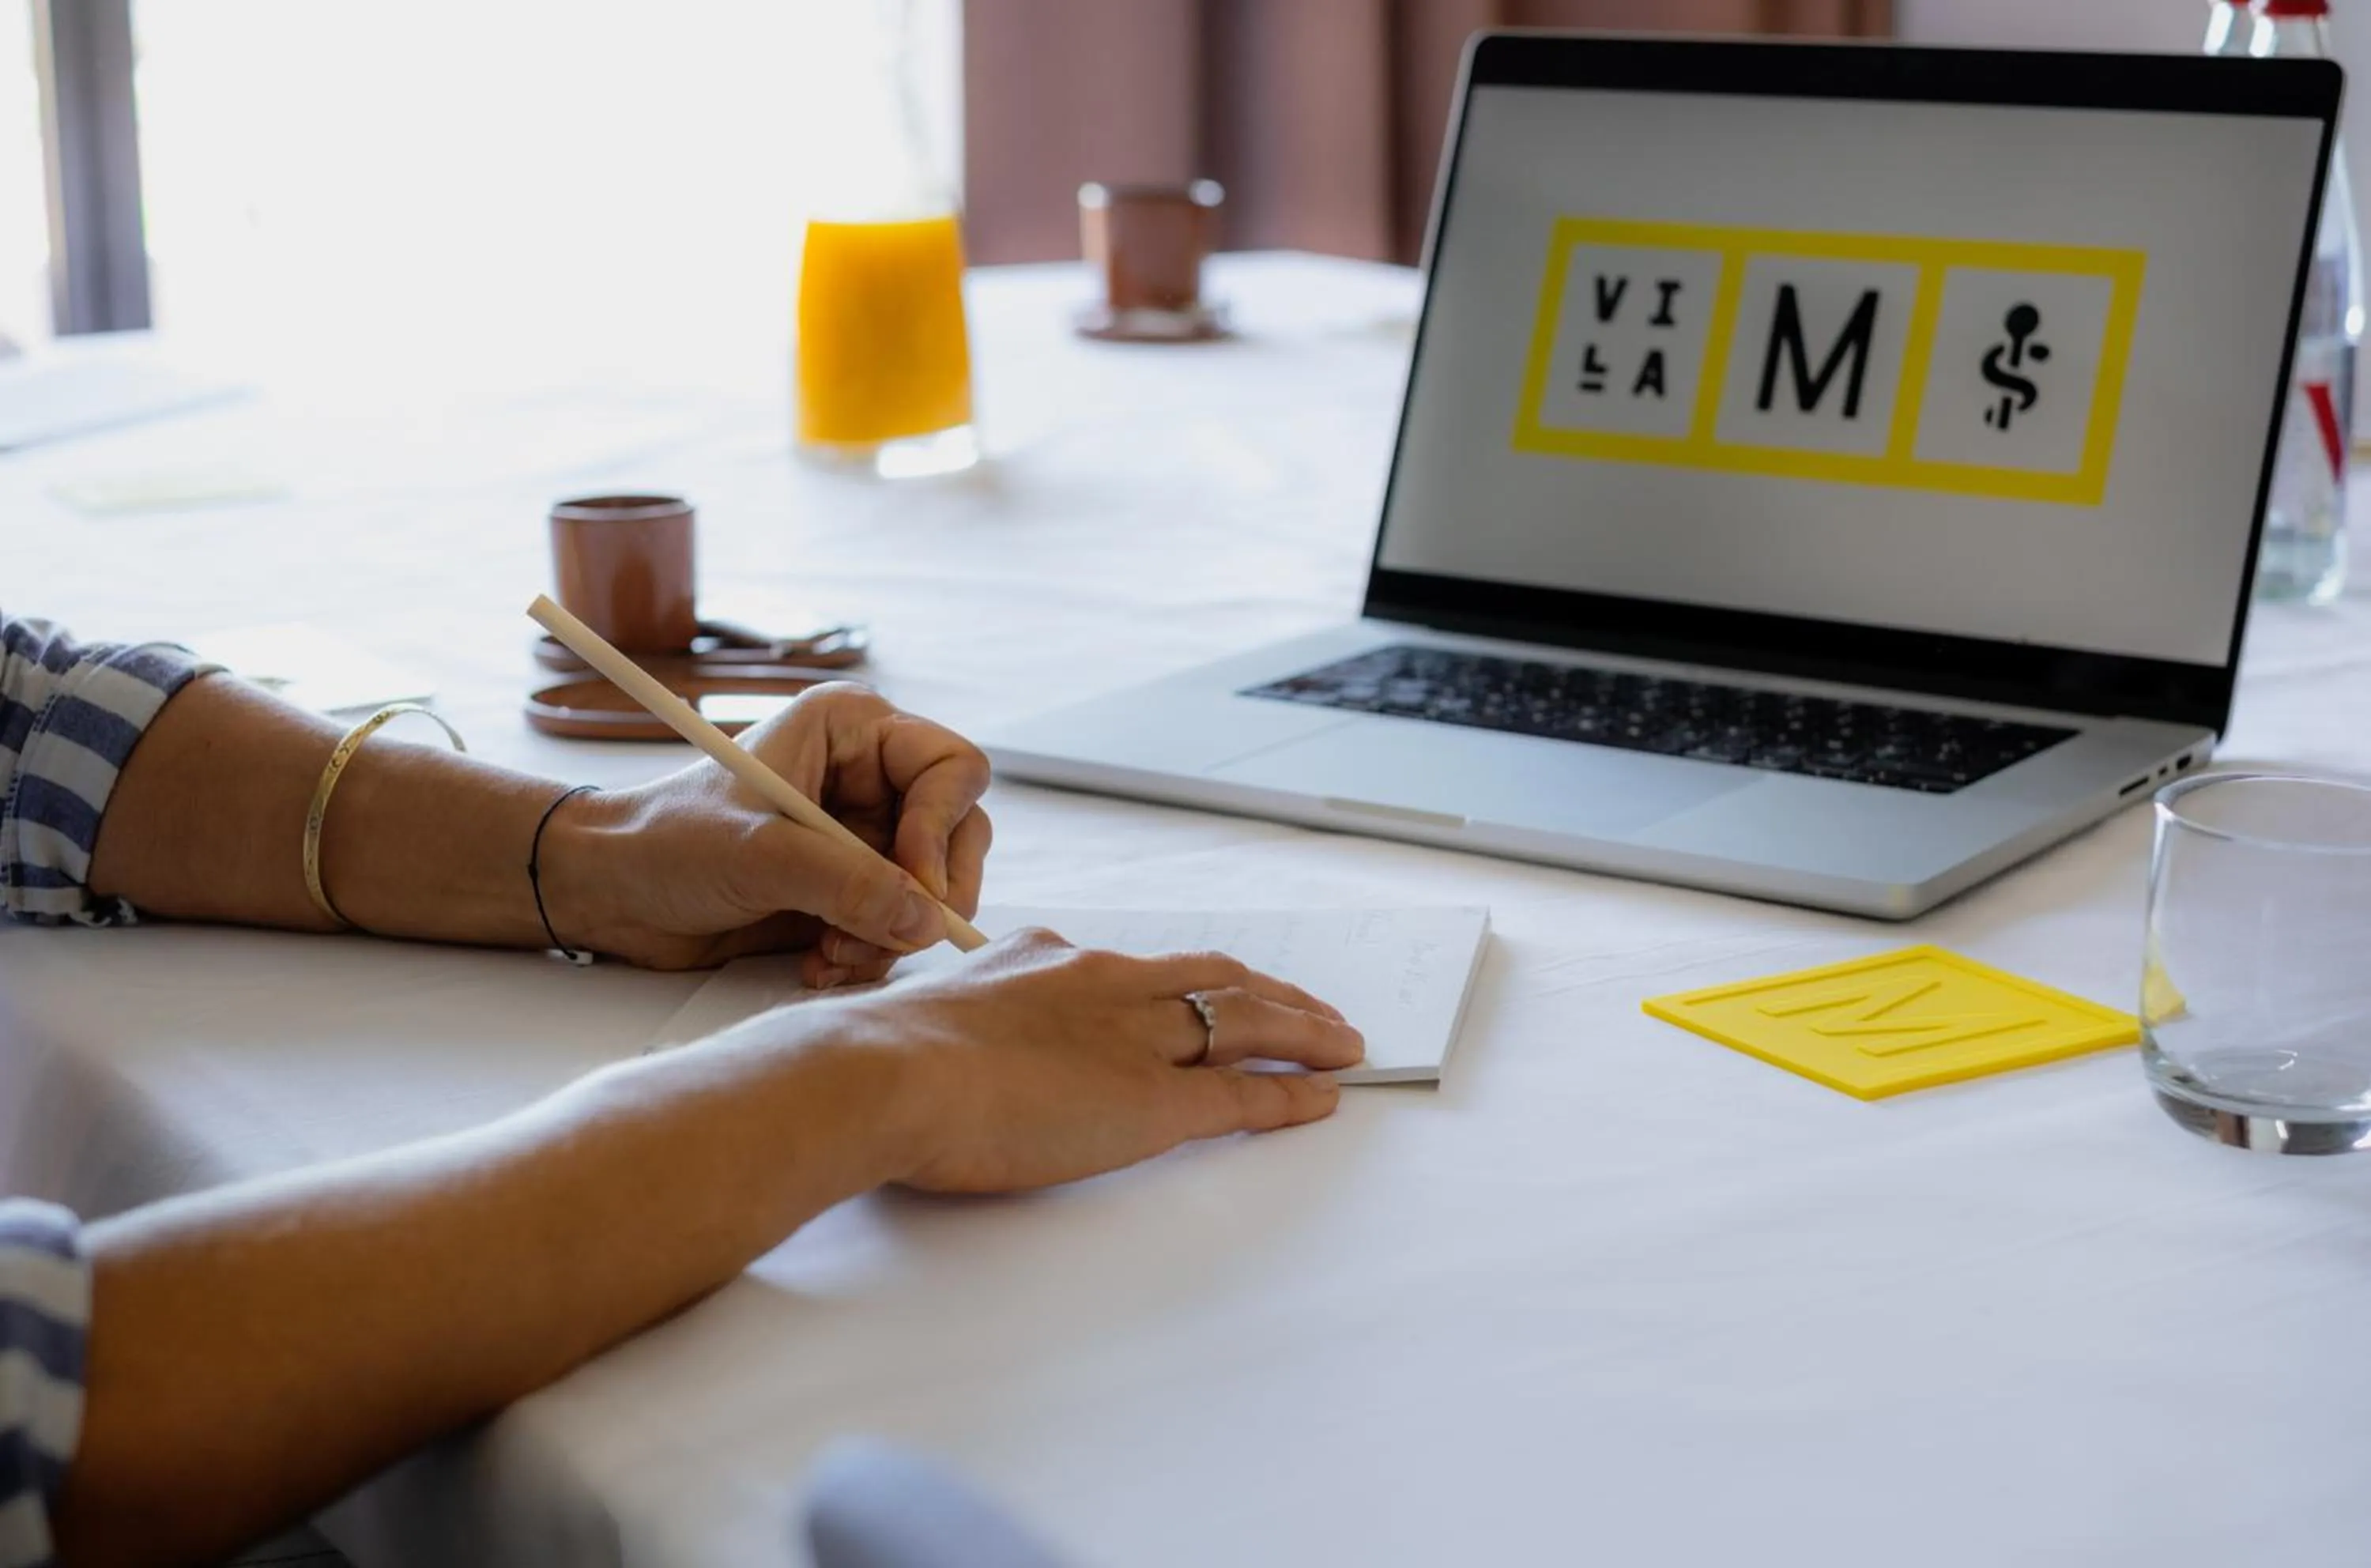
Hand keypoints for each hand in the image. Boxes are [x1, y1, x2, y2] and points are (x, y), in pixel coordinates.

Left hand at [549, 684, 990, 973]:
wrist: (612, 891)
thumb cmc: (666, 840)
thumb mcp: (757, 854)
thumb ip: (845, 883)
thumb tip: (924, 918)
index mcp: (852, 731)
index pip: (952, 769)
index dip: (941, 829)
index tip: (913, 884)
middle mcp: (870, 778)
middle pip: (959, 833)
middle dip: (926, 895)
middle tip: (890, 935)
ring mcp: (864, 836)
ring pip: (933, 892)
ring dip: (890, 935)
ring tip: (830, 953)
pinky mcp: (852, 888)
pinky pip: (900, 927)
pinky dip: (870, 954)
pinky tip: (818, 961)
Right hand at [836, 929, 1365, 1193]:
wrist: (879, 1073)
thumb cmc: (875, 1059)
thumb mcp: (922, 1016)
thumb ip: (956, 1023)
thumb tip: (940, 1045)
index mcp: (1046, 962)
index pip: (1135, 967)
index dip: (1184, 981)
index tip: (1207, 989)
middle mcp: (1103, 986)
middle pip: (1210, 978)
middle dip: (1268, 990)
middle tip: (1309, 1006)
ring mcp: (1132, 1041)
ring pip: (1243, 1023)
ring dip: (1302, 1030)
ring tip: (1344, 1044)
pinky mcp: (1152, 1103)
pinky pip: (1242, 1094)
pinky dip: (1290, 1093)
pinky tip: (1324, 1097)